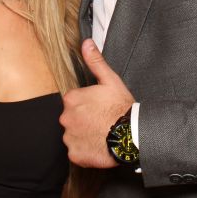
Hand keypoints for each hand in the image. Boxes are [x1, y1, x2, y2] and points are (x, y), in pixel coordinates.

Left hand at [59, 39, 134, 167]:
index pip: (73, 101)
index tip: (99, 108)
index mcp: (71, 99)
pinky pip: (76, 152)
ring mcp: (69, 137)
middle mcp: (65, 117)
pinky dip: (84, 150)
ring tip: (100, 135)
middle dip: (83, 120)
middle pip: (71, 118)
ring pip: (73, 135)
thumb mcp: (110, 80)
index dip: (87, 105)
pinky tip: (97, 146)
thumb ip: (95, 62)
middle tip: (100, 121)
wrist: (131, 135)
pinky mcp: (75, 154)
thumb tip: (86, 43)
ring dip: (83, 135)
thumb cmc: (121, 107)